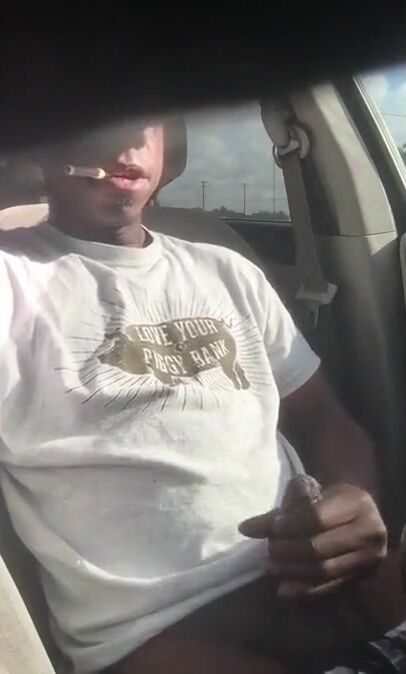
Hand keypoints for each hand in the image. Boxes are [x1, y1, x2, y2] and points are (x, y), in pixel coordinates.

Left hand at [239, 483, 386, 597]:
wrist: (364, 518)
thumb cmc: (333, 501)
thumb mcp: (312, 495)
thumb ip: (282, 511)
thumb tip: (246, 528)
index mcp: (356, 503)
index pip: (317, 518)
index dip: (291, 525)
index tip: (272, 528)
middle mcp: (369, 531)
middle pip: (319, 548)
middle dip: (288, 551)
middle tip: (268, 551)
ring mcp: (368, 558)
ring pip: (324, 570)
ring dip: (292, 572)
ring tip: (271, 567)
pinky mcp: (362, 578)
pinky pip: (330, 588)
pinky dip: (304, 590)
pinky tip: (284, 589)